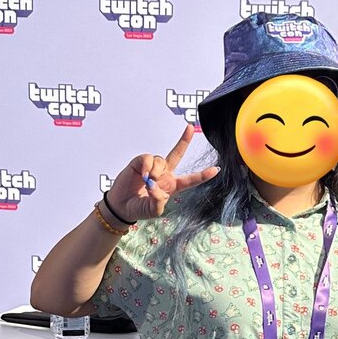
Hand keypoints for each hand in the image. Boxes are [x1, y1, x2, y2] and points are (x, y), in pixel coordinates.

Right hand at [105, 125, 219, 223]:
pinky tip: (143, 175)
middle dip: (184, 141)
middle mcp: (165, 174)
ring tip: (149, 181)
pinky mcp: (140, 163)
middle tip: (190, 127)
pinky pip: (148, 158)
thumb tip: (156, 186)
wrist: (121, 206)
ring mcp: (154, 167)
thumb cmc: (139, 208)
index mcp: (173, 186)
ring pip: (161, 160)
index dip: (203, 175)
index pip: (191, 179)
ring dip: (157, 171)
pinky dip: (148, 167)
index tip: (216, 170)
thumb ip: (158, 201)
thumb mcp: (153, 211)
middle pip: (177, 154)